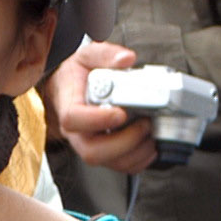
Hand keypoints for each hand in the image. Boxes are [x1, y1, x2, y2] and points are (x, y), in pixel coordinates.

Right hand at [47, 42, 157, 174]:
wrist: (70, 90)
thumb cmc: (77, 76)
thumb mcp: (87, 57)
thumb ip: (106, 54)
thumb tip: (126, 58)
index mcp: (68, 106)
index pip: (74, 119)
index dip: (97, 120)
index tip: (120, 113)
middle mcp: (77, 132)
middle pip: (92, 151)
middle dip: (125, 142)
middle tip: (144, 123)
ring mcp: (90, 145)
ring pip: (109, 163)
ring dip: (136, 153)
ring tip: (151, 133)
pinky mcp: (105, 153)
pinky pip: (121, 166)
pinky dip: (140, 160)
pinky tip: (151, 145)